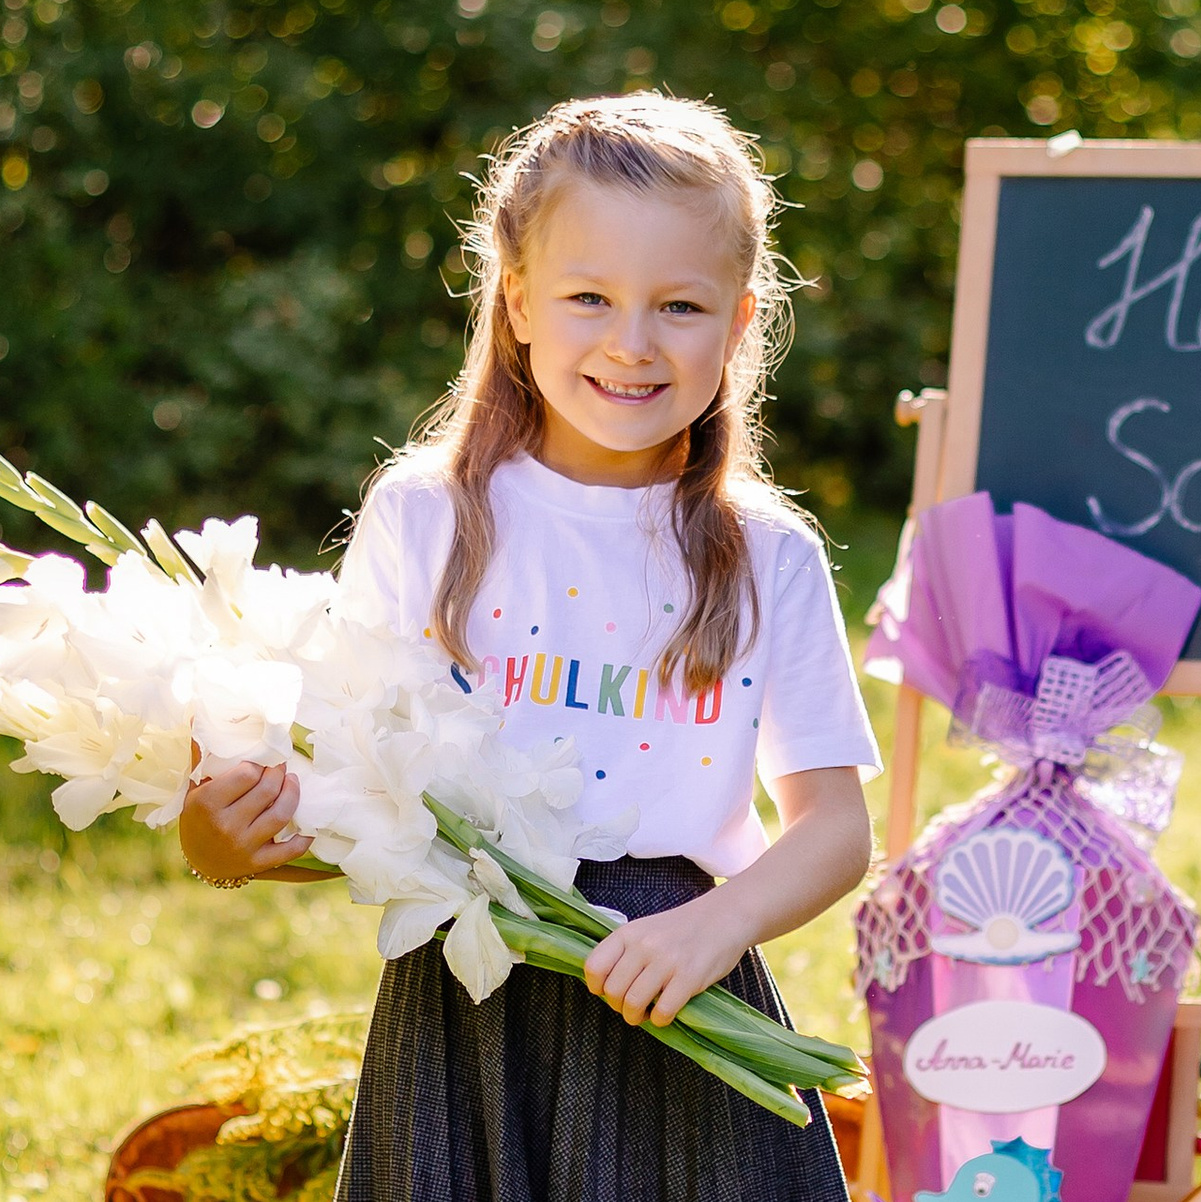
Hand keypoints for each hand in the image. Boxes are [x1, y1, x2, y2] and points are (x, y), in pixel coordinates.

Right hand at [179, 760, 311, 882]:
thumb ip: (201, 758)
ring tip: (292, 782)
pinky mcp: (258, 864)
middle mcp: (226, 826)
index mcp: (207, 804)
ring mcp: (243, 846)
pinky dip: (304, 838)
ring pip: (281, 814)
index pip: (247, 774)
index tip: (262, 760)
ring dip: (293, 794)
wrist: (199, 862)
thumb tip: (197, 720)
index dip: (259, 764)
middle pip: (267, 791)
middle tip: (280, 767)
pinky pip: (290, 851)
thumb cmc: (198, 818)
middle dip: (278, 773)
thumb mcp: (193, 789)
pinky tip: (308, 826)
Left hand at [583, 892, 749, 1027]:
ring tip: (647, 1013)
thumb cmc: (683, 928)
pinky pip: (663, 1012)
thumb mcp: (646, 929)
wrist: (723, 917)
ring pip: (633, 1004)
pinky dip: (661, 1019)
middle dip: (619, 1007)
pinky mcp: (689, 978)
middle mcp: (644, 946)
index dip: (597, 987)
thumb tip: (605, 986)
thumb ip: (625, 952)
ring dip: (637, 1017)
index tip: (607, 992)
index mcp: (629, 933)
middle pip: (613, 991)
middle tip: (632, 1006)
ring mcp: (667, 961)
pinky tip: (666, 1011)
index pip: (594, 966)